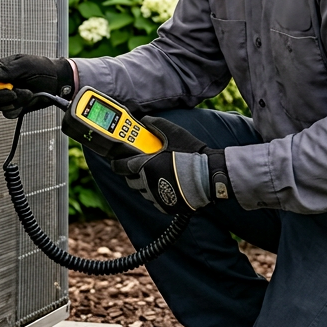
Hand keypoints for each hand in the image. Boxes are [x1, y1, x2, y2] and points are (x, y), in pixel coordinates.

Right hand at [0, 54, 74, 118]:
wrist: (58, 82)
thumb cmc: (42, 68)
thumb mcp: (25, 65)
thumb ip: (7, 70)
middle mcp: (0, 83)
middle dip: (0, 96)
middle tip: (13, 92)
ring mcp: (7, 96)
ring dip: (14, 101)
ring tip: (27, 92)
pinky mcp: (15, 106)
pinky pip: (9, 113)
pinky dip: (18, 108)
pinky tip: (27, 100)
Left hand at [110, 116, 231, 214]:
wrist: (210, 176)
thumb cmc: (191, 155)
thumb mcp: (173, 133)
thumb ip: (156, 124)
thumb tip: (145, 120)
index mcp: (144, 166)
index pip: (120, 167)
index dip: (117, 163)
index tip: (117, 161)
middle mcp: (146, 183)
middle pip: (130, 181)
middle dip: (131, 174)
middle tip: (139, 167)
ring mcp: (156, 197)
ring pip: (142, 191)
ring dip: (144, 184)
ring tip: (155, 176)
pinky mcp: (166, 207)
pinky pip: (155, 200)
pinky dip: (156, 194)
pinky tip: (165, 186)